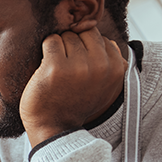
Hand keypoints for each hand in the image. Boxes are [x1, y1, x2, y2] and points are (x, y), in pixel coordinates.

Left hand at [20, 27, 126, 146]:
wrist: (54, 128)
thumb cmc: (75, 105)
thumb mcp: (104, 86)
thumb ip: (110, 63)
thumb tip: (107, 38)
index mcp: (115, 69)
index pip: (100, 37)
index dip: (85, 48)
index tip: (79, 66)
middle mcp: (100, 66)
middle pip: (83, 33)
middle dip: (73, 44)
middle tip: (66, 66)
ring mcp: (78, 66)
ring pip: (67, 36)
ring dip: (59, 49)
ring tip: (57, 70)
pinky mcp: (55, 67)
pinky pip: (51, 41)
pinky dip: (46, 50)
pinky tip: (47, 68)